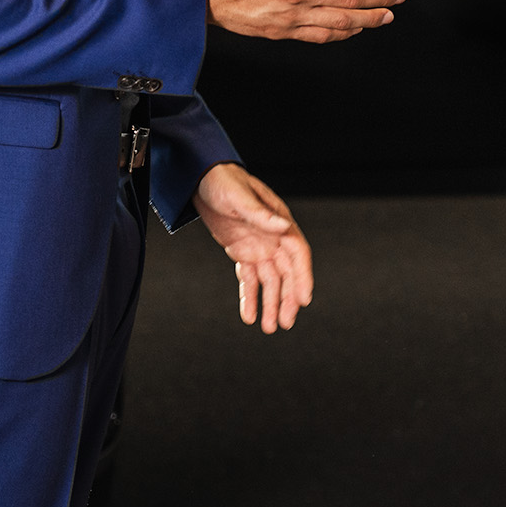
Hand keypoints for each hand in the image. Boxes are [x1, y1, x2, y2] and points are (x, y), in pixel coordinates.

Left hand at [196, 163, 312, 333]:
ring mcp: (259, 246)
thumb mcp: (240, 197)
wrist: (201, 179)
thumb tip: (285, 227)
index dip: (303, 277)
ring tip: (268, 327)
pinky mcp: (242, 252)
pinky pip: (249, 279)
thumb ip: (261, 214)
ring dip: (270, 304)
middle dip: (287, 299)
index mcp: (279, 222)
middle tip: (285, 323)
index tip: (304, 299)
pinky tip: (248, 315)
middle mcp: (274, 237)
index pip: (298, 253)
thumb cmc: (224, 181)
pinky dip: (249, 297)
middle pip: (286, 273)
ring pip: (269, 281)